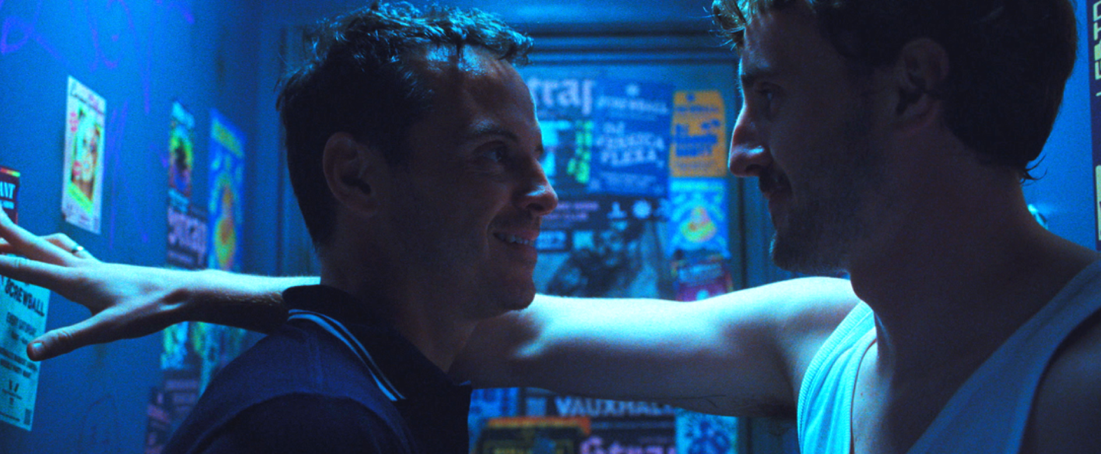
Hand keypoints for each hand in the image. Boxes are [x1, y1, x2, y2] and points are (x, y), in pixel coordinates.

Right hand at [0, 210, 191, 360]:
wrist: (183, 293)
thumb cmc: (149, 310)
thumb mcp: (108, 330)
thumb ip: (68, 339)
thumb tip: (30, 352)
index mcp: (76, 280)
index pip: (28, 268)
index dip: (0, 263)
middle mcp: (81, 268)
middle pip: (37, 246)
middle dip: (8, 232)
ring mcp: (94, 268)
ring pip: (53, 247)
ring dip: (28, 239)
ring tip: (9, 232)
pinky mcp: (105, 272)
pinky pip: (69, 254)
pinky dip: (52, 248)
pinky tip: (56, 255)